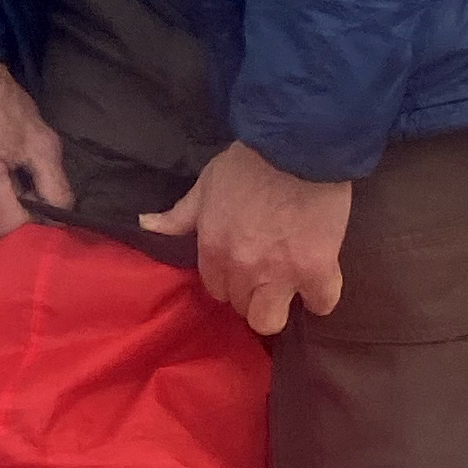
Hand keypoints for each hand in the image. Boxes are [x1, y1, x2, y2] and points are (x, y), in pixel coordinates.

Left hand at [141, 142, 352, 335]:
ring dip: (278, 305)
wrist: (295, 147)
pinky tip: (318, 283)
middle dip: (251, 294)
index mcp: (212, 249)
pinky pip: (321, 304)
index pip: (215, 289)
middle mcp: (242, 269)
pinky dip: (321, 297)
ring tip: (288, 287)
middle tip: (265, 275)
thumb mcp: (205, 185)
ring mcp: (280, 274)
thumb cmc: (247, 164)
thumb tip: (147, 225)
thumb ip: (179, 215)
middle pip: (241, 308)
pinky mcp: (317, 271)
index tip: (241, 267)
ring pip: (270, 320)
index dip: (229, 279)